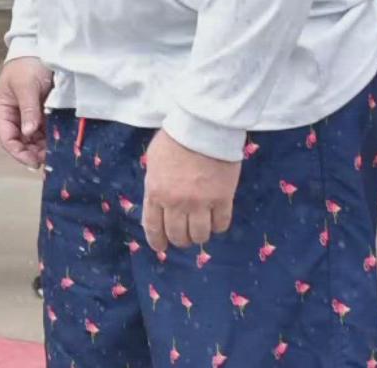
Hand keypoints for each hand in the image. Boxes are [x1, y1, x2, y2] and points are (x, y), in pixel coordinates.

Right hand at [0, 56, 53, 168]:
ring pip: (36, 141)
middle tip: (50, 160)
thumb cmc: (27, 66)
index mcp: (5, 111)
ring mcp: (32, 117)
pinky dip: (53, 140)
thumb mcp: (26, 86)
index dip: (18, 153)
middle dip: (34, 153)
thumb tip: (28, 133)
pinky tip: (62, 144)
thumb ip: (28, 109)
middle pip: (22, 143)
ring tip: (58, 154)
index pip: (7, 138)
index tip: (33, 162)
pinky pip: (48, 132)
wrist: (40, 50)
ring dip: (44, 149)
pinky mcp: (45, 115)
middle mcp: (17, 118)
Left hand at [141, 129, 239, 253]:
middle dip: (180, 240)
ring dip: (199, 236)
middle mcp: (176, 203)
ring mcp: (200, 203)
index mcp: (155, 193)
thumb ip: (155, 186)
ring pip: (201, 235)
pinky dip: (218, 226)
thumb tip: (157, 203)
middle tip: (184, 237)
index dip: (157, 241)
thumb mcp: (154, 163)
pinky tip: (216, 220)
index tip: (161, 247)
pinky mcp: (223, 199)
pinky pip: (221, 224)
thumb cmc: (175, 140)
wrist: (202, 128)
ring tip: (200, 229)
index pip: (153, 227)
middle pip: (178, 235)